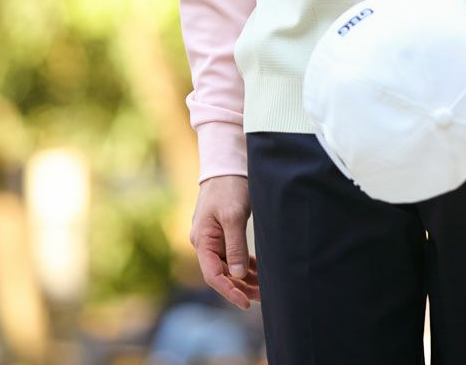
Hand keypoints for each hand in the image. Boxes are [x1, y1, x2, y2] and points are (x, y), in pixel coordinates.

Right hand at [189, 174, 260, 308]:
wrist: (227, 163)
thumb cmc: (228, 186)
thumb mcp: (233, 215)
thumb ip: (235, 245)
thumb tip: (238, 275)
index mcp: (202, 240)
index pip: (214, 275)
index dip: (229, 291)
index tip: (246, 302)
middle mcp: (205, 242)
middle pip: (221, 273)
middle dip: (240, 287)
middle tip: (262, 298)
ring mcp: (213, 237)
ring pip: (228, 265)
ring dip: (244, 278)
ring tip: (263, 288)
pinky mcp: (222, 231)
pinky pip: (232, 254)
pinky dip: (244, 264)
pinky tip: (257, 271)